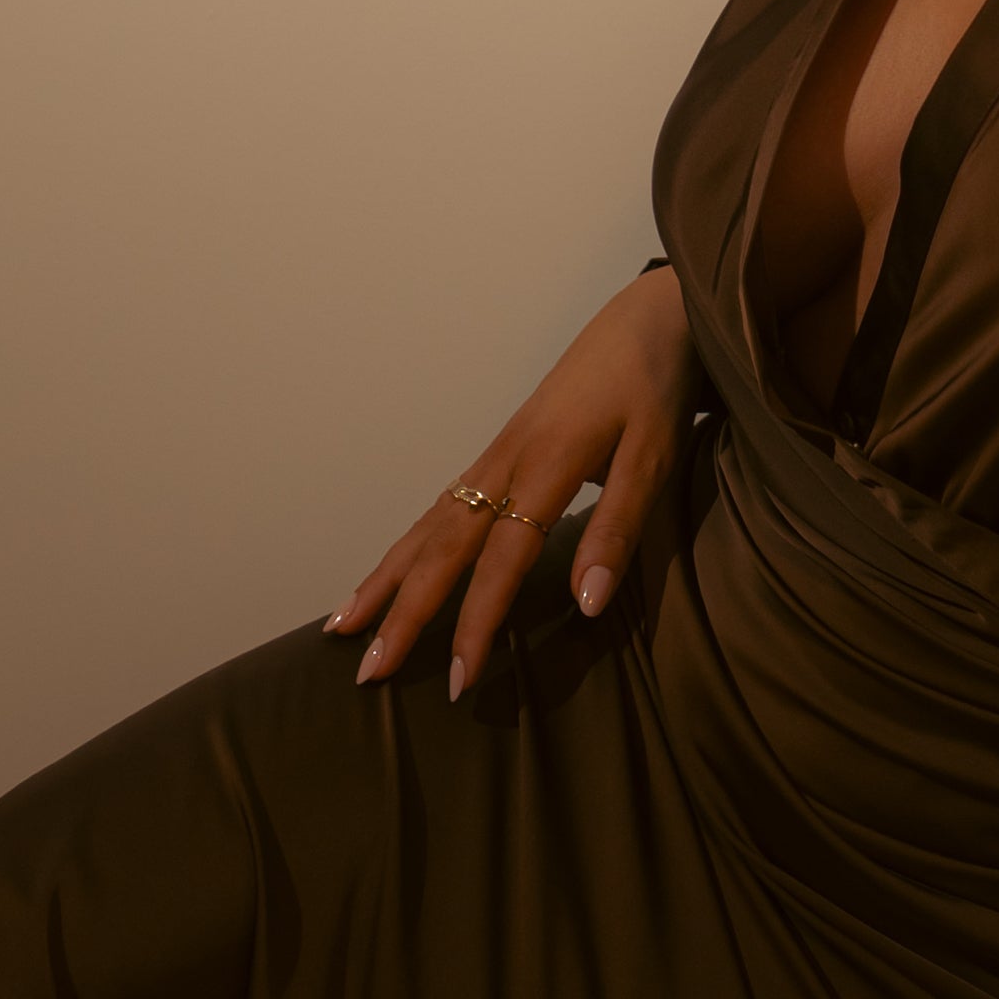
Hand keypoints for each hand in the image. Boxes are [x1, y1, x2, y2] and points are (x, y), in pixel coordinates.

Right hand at [327, 271, 695, 702]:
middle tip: (368, 673)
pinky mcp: (495, 453)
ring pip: (427, 524)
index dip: (477, 622)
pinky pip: (438, 507)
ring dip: (385, 579)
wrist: (645, 319)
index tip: (459, 679)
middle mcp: (504, 461)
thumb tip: (587, 604)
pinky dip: (406, 547)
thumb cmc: (654, 389)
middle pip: (442, 547)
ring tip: (344, 627)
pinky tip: (388, 574)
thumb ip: (616, 529)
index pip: (502, 560)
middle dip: (403, 613)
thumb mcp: (653, 457)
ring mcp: (493, 456)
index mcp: (545, 464)